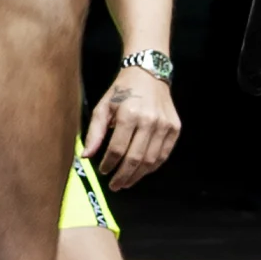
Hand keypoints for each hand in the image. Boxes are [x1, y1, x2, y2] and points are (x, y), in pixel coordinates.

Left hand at [84, 63, 181, 188]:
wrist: (148, 74)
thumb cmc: (122, 90)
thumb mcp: (103, 107)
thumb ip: (95, 132)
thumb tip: (86, 156)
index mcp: (129, 114)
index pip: (117, 149)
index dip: (109, 164)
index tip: (103, 171)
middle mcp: (149, 120)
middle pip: (135, 158)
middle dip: (123, 176)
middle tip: (115, 186)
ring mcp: (165, 125)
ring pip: (151, 160)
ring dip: (138, 176)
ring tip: (126, 182)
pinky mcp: (174, 128)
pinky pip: (163, 154)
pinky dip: (152, 167)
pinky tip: (141, 171)